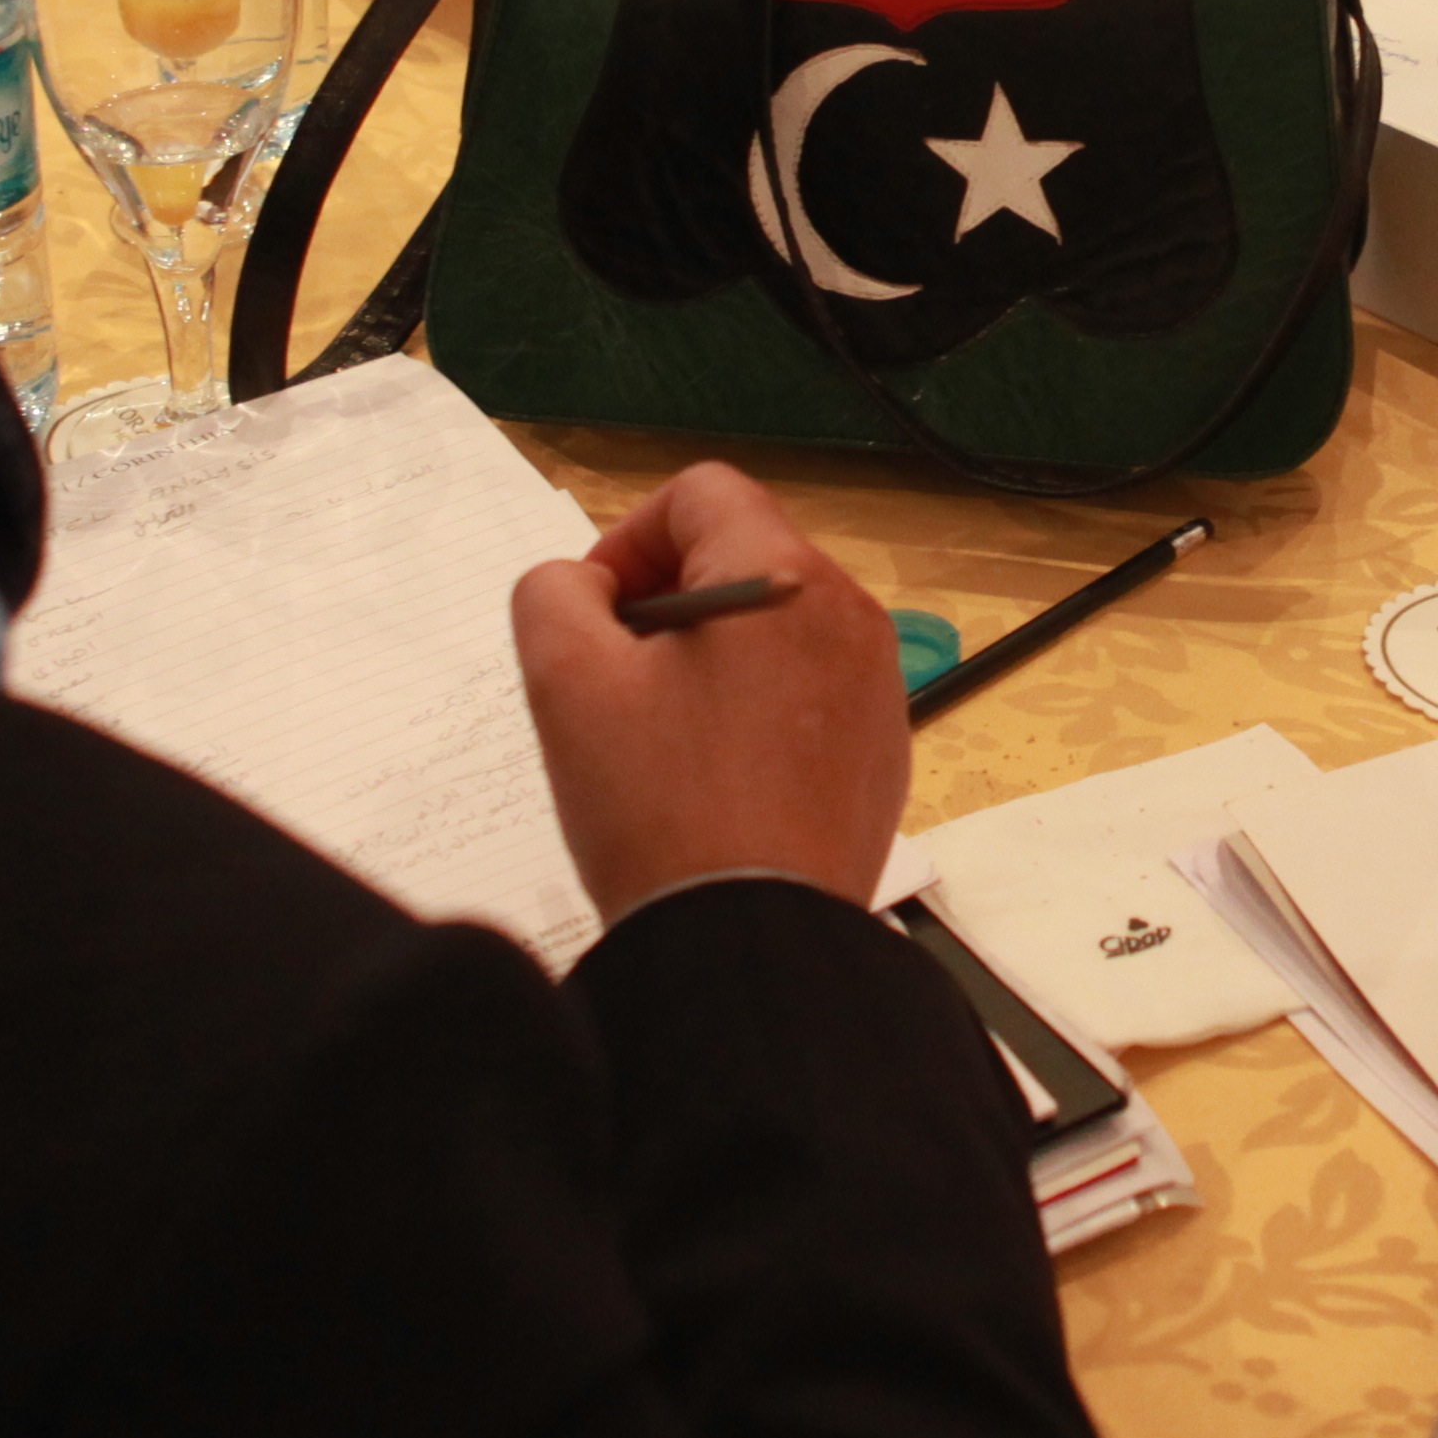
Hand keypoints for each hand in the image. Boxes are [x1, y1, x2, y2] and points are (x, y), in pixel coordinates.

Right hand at [509, 463, 915, 915]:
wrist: (749, 943)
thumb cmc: (660, 810)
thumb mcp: (565, 680)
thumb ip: (554, 593)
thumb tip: (587, 587)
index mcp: (785, 579)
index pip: (702, 494)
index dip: (629, 538)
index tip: (594, 614)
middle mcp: (852, 619)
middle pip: (744, 558)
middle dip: (667, 601)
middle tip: (614, 678)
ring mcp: (879, 689)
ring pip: (776, 630)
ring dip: (710, 658)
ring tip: (658, 737)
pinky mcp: (883, 754)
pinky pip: (808, 696)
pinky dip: (754, 712)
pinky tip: (710, 781)